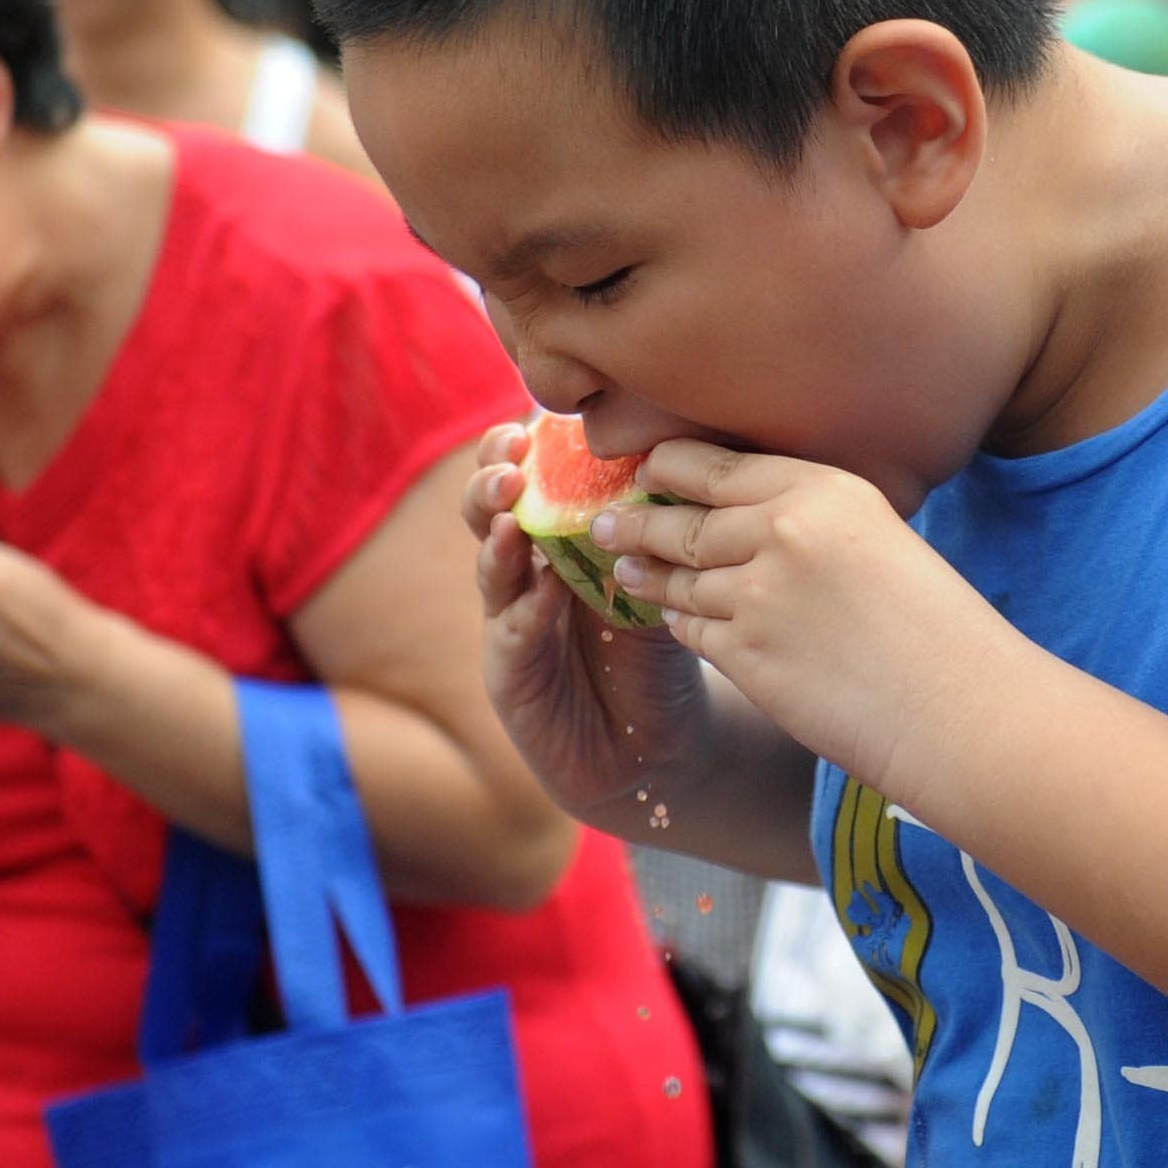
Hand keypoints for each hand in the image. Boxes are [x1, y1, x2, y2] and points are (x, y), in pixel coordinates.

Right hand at [460, 423, 714, 820]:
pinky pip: (512, 634)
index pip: (529, 480)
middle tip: (508, 458)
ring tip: (509, 510)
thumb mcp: (664, 579)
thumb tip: (679, 454)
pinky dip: (526, 608)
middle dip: (491, 479)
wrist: (656, 748)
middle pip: (488, 511)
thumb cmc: (659, 652)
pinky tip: (543, 589)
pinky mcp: (510, 675)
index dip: (521, 449)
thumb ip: (656, 528)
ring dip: (495, 533)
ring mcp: (510, 622)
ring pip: (490, 566)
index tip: (531, 419)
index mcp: (557, 539)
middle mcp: (524, 573)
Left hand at [589, 438, 1032, 802]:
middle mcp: (781, 531)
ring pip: (676, 576)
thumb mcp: (880, 538)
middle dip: (636, 519)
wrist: (958, 708)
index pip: (715, 466)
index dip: (669, 467)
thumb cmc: (936, 628)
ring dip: (645, 572)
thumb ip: (813, 518)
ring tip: (623, 565)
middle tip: (605, 520)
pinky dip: (674, 621)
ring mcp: (757, 594)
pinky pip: (688, 629)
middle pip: (680, 518)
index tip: (648, 469)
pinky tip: (667, 616)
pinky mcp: (745, 654)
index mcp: (822, 488)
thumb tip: (747, 516)